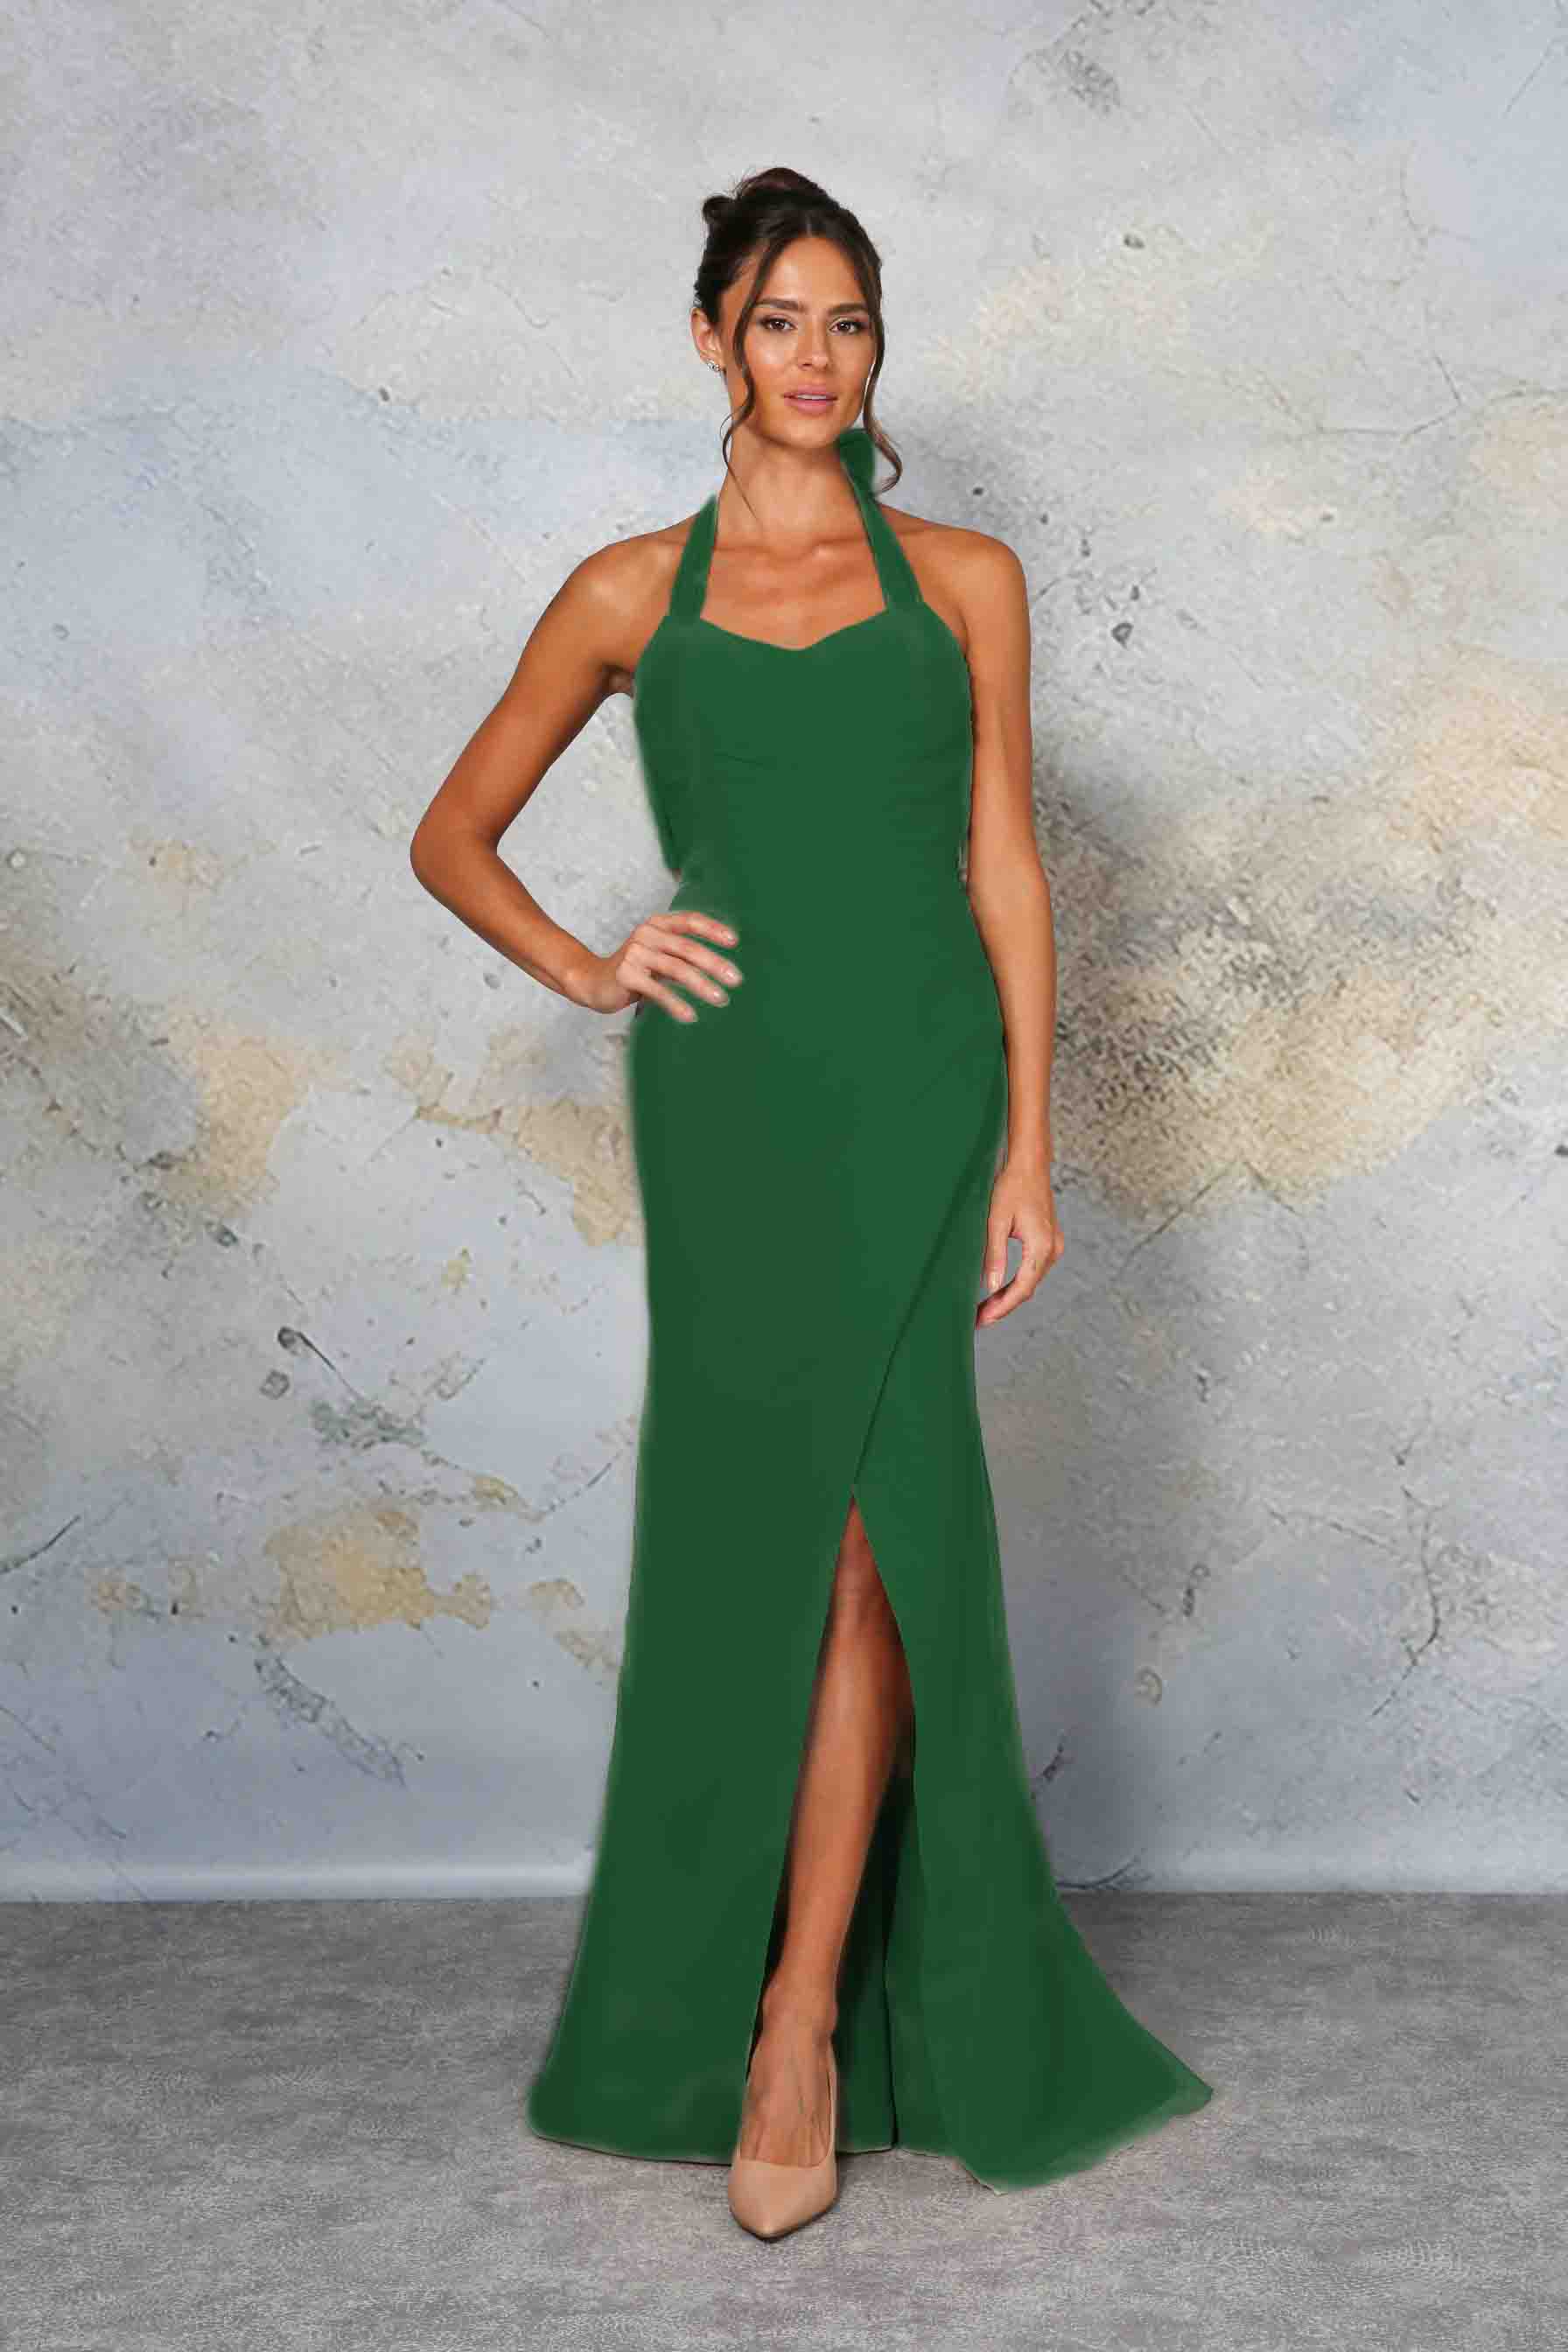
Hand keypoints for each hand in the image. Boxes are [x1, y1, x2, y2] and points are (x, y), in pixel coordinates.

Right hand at [575, 910, 742, 1022]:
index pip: (690, 921)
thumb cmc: (634, 969)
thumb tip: (722, 965)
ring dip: (702, 985)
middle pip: (688, 948)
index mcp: (657, 924)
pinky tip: (691, 1016)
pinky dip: (676, 1004)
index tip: (734, 942)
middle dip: (715, 964)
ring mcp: (635, 953)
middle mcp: (647, 934)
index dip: (713, 929)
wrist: (593, 981)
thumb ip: (683, 953)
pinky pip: (658, 990)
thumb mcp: (659, 954)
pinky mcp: (626, 974)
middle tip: (736, 980)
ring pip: (677, 969)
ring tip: (721, 999)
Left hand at [977, 1157, 1062, 1327]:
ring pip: (1031, 1281)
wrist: (1029, 1165)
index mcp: (1041, 1246)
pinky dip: (1017, 1283)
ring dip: (1010, 1296)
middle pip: (1028, 1289)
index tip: (983, 1319)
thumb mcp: (996, 1221)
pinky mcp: (1049, 1242)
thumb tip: (990, 1287)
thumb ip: (994, 1255)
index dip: (1002, 1307)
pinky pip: (1033, 1270)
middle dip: (1003, 1306)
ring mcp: (1053, 1246)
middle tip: (979, 1319)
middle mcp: (1052, 1249)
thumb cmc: (1011, 1187)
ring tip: (985, 1308)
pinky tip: (1000, 1290)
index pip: (1022, 1288)